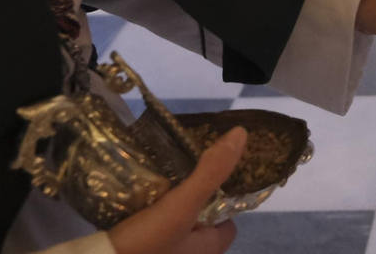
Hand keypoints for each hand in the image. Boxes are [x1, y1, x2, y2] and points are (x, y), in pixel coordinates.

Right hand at [108, 128, 246, 253]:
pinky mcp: (140, 250)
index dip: (222, 200)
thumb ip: (210, 173)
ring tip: (156, 178)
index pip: (227, 224)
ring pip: (173, 224)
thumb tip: (241, 134)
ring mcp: (163, 253)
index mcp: (207, 249)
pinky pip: (150, 229)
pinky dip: (146, 213)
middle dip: (190, 198)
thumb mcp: (183, 205)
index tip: (207, 174)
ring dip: (165, 203)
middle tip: (177, 171)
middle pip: (198, 221)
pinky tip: (135, 197)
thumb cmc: (147, 243)